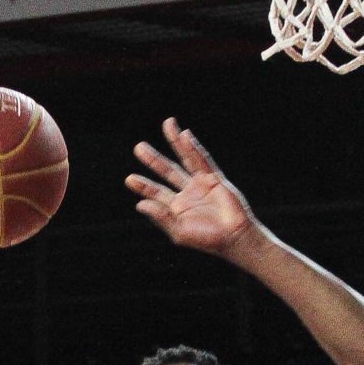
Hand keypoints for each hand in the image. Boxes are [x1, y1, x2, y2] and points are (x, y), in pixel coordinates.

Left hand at [127, 119, 263, 262]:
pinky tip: (185, 136)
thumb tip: (140, 205)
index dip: (143, 186)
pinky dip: (194, 148)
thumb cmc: (207, 239)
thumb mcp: (179, 231)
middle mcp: (187, 193)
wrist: (233, 237)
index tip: (130, 179)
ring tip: (167, 124)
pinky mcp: (214, 178)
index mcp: (177, 207)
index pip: (156, 192)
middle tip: (139, 147)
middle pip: (167, 171)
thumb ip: (161, 217)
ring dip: (175, 143)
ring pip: (185, 159)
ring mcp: (201, 184)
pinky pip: (202, 160)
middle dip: (153, 159)